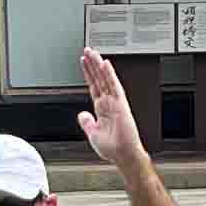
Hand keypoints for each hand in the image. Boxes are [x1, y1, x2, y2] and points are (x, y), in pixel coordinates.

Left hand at [77, 42, 145, 170]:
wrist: (123, 155)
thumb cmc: (112, 148)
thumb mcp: (92, 133)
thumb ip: (87, 122)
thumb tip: (82, 114)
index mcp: (102, 109)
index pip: (94, 86)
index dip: (88, 74)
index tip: (84, 62)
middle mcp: (109, 103)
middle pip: (99, 79)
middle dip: (92, 65)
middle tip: (88, 50)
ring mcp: (115, 102)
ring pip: (105, 79)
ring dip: (98, 65)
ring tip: (93, 52)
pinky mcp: (121, 104)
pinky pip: (114, 86)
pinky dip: (109, 74)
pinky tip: (105, 64)